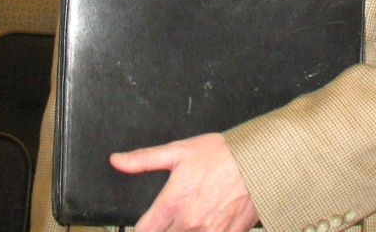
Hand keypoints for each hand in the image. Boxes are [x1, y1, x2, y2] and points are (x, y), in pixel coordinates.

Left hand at [110, 132, 258, 231]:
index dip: (140, 229)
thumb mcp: (179, 150)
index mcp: (172, 202)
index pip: (143, 231)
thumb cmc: (222, 153)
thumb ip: (144, 159)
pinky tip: (206, 225)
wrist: (259, 160)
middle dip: (164, 230)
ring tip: (188, 221)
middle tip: (170, 219)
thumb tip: (117, 161)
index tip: (146, 225)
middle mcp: (189, 223)